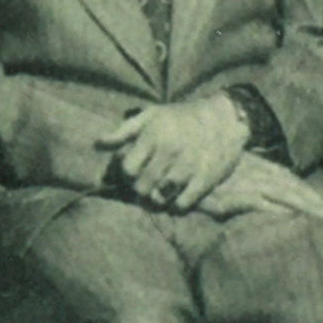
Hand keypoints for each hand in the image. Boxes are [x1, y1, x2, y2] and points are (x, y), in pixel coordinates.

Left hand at [98, 97, 246, 210]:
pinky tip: (175, 199)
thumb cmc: (182, 116)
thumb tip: (97, 144)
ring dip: (155, 199)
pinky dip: (175, 206)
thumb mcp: (151, 115)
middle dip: (139, 189)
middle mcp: (169, 152)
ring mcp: (188, 167)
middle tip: (144, 187)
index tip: (132, 173)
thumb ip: (123, 131)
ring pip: (160, 196)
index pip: (128, 168)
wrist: (225, 118)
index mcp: (153, 136)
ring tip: (157, 194)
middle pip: (142, 185)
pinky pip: (183, 203)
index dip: (126, 174)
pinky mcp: (206, 179)